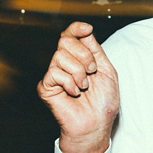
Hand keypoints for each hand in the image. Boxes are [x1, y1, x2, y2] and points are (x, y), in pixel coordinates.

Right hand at [37, 22, 119, 152]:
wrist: (97, 124)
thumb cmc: (103, 102)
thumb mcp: (106, 70)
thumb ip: (95, 50)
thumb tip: (86, 31)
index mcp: (78, 58)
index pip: (70, 35)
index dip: (76, 28)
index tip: (87, 29)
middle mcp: (64, 64)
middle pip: (65, 41)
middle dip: (83, 54)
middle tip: (92, 71)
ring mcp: (54, 75)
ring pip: (60, 56)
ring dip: (78, 71)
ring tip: (85, 86)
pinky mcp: (46, 88)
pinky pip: (54, 73)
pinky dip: (69, 82)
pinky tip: (75, 93)